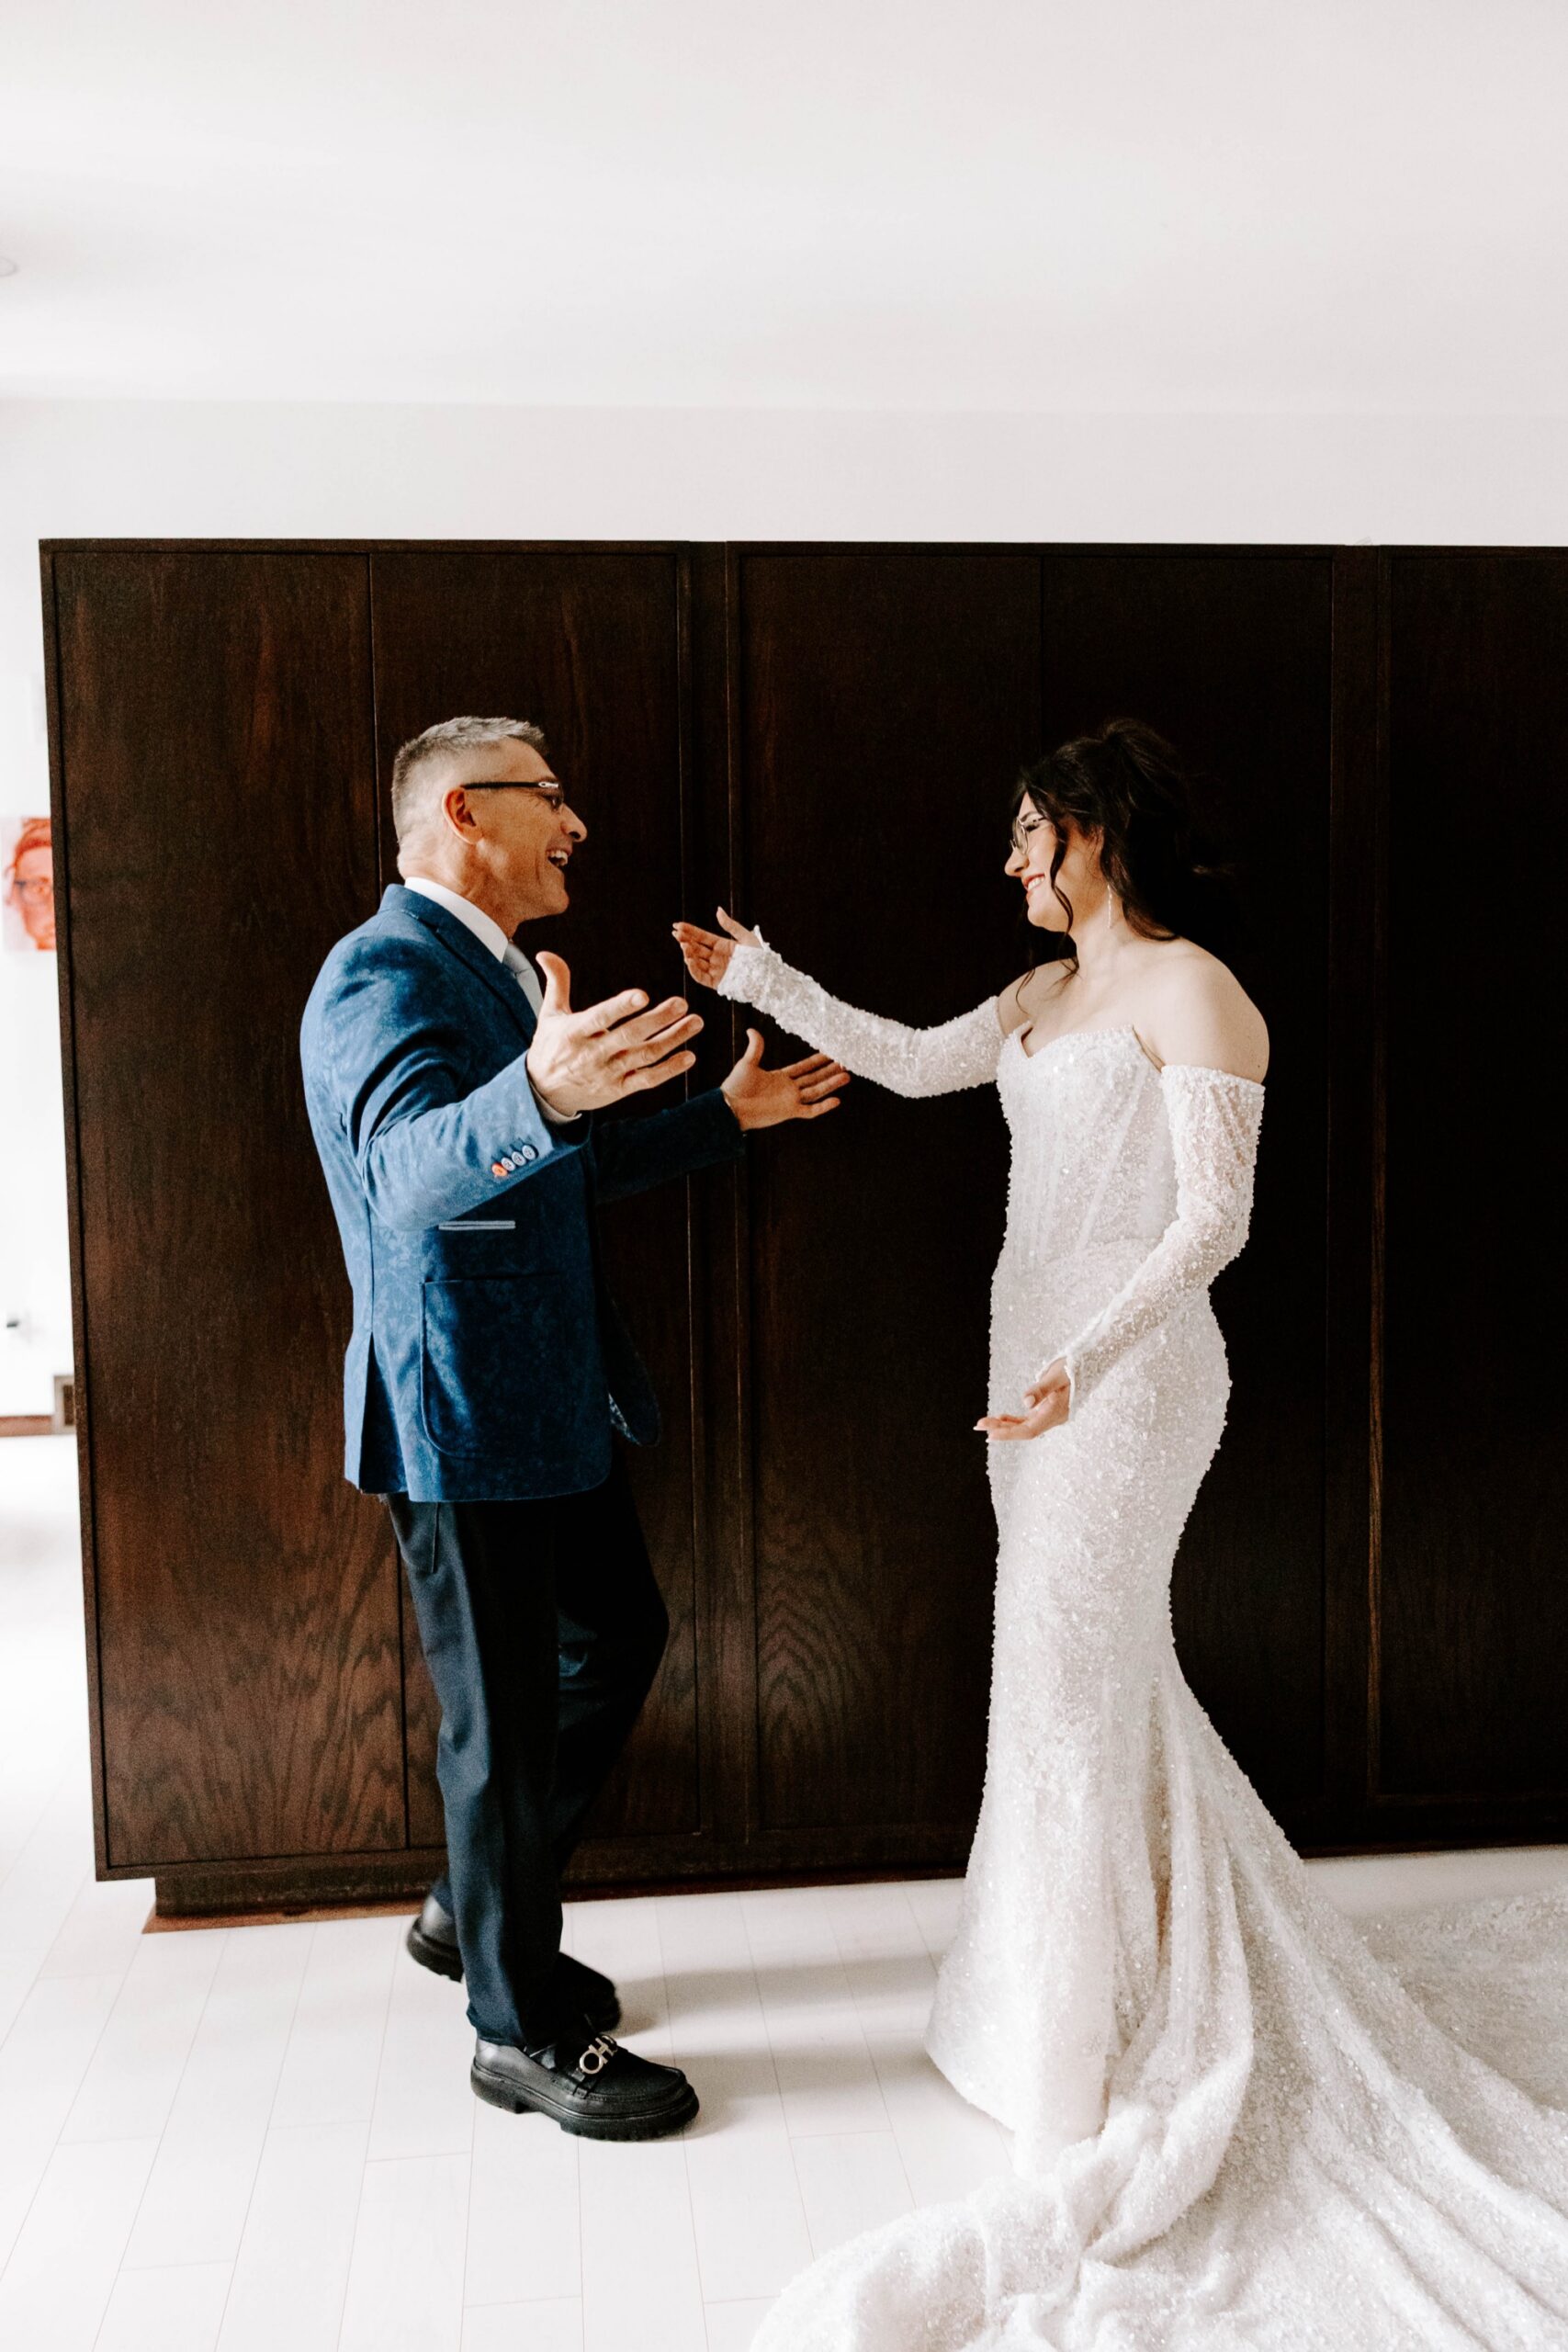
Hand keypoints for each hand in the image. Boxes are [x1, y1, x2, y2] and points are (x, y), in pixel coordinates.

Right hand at [526, 953, 703, 1116]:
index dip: (620, 1007)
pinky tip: (688, 1056)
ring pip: (644, 1056)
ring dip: (672, 1040)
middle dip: (657, 1020)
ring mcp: (608, 1073)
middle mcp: (593, 1054)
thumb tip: (545, 953)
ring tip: (695, 1022)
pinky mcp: (618, 1089)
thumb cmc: (550, 1047)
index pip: (600, 1017)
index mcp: (575, 1032)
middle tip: (681, 1003)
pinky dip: (668, 1070)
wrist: (544, 1093)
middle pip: (629, 1036)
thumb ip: (557, 983)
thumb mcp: (549, 1015)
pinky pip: (647, 1080)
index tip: (642, 995)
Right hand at [671, 907, 759, 989]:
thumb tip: (718, 910)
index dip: (689, 931)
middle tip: (676, 934)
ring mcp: (715, 970)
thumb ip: (730, 925)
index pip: (701, 937)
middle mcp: (716, 958)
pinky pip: (701, 976)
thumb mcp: (746, 937)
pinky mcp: (716, 982)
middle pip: (696, 947)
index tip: (677, 925)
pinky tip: (689, 959)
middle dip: (685, 940)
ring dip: (688, 953)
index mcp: (722, 946)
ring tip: (683, 945)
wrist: (768, 977)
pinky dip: (693, 969)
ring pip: (696, 961)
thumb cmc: (761, 957)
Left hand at [721, 1029, 850, 1131]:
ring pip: (816, 1091)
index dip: (817, 1061)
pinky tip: (837, 1100)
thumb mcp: (747, 1063)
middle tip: (844, 1064)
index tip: (829, 1054)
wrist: (730, 1107)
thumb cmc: (736, 1086)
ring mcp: (790, 1101)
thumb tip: (752, 1030)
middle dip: (829, 1071)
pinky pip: (810, 1110)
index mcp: (780, 1077)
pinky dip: (823, 1107)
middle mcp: (788, 1089)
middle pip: (814, 1078)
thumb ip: (755, 1048)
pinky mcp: (789, 1112)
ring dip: (831, 1084)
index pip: (803, 1067)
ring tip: (846, 1076)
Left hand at [974, 1360, 1071, 1440]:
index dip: (1009, 1434)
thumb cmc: (1074, 1366)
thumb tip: (1026, 1403)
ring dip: (1005, 1425)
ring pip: (1025, 1426)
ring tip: (984, 1423)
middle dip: (1001, 1429)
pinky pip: (1029, 1419)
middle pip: (1024, 1430)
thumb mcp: (1056, 1375)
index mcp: (1056, 1412)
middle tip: (978, 1425)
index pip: (1029, 1430)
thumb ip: (1041, 1389)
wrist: (1091, 1363)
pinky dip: (1014, 1420)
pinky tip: (1000, 1418)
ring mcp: (1051, 1415)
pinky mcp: (1048, 1409)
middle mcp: (1054, 1418)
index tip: (990, 1434)